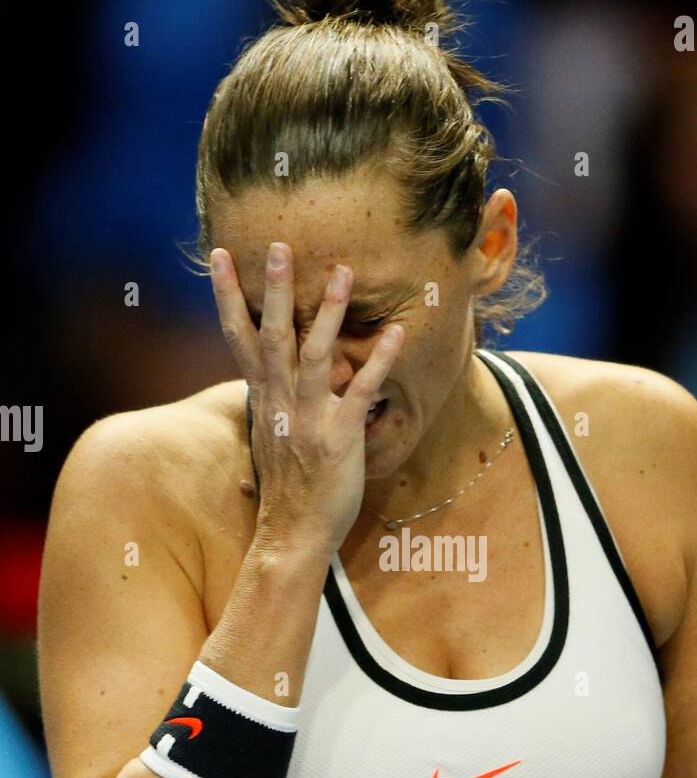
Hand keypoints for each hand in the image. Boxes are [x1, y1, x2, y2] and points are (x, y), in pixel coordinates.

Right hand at [210, 242, 403, 554]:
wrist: (293, 533)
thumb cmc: (289, 486)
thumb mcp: (273, 433)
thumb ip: (278, 398)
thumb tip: (282, 372)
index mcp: (263, 397)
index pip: (238, 336)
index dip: (227, 295)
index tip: (219, 254)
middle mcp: (280, 401)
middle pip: (272, 335)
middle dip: (273, 289)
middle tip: (277, 244)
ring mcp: (309, 418)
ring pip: (315, 355)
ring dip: (327, 312)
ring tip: (342, 271)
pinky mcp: (339, 436)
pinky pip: (361, 391)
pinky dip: (378, 360)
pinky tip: (395, 333)